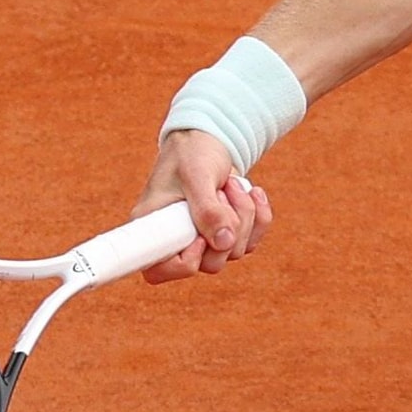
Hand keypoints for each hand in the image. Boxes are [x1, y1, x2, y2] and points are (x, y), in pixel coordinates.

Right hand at [134, 129, 272, 282]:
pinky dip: (259, 216)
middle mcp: (176, 240)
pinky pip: (252, 241)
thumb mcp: (196, 175)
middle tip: (220, 192)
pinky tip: (252, 191)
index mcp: (152, 228)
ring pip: (235, 250)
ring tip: (231, 184)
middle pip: (210, 263)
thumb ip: (207, 210)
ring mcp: (203, 240)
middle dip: (227, 225)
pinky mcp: (227, 235)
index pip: (157, 271)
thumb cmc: (191, 153)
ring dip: (243, 214)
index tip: (198, 236)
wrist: (208, 140)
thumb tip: (225, 243)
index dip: (184, 262)